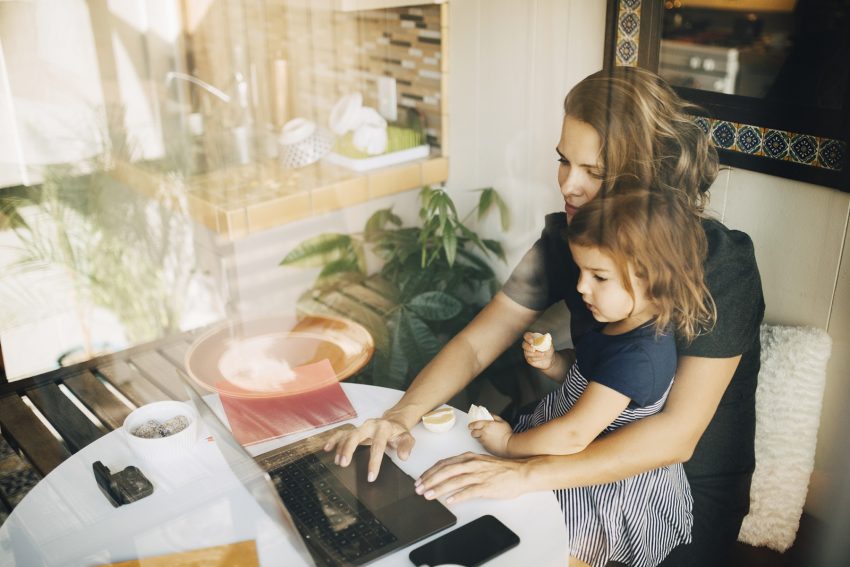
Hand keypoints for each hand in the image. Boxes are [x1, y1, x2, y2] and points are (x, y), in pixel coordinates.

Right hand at [322, 417, 414, 481]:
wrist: (393, 422)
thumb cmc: (398, 433)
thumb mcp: (406, 438)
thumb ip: (406, 446)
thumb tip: (403, 456)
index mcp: (383, 428)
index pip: (378, 445)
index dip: (374, 462)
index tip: (370, 477)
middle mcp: (370, 425)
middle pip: (356, 435)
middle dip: (349, 449)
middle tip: (344, 464)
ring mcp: (361, 427)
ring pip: (347, 434)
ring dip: (341, 448)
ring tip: (338, 462)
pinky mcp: (355, 430)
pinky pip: (342, 433)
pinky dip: (333, 439)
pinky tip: (327, 448)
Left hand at [414, 451, 529, 503]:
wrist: (521, 472)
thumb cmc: (501, 469)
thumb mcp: (479, 462)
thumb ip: (463, 467)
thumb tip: (446, 475)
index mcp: (468, 458)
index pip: (443, 464)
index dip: (430, 472)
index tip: (420, 480)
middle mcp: (472, 464)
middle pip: (446, 471)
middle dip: (430, 480)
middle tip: (419, 489)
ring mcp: (479, 475)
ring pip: (455, 480)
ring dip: (439, 488)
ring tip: (428, 495)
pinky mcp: (487, 486)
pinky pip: (470, 491)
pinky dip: (459, 496)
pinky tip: (450, 501)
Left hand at [469, 415, 512, 456]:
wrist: (509, 445)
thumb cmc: (507, 433)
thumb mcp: (502, 421)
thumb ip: (494, 416)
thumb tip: (489, 414)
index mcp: (486, 425)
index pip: (473, 425)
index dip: (471, 425)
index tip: (471, 425)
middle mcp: (483, 433)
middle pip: (473, 433)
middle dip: (474, 432)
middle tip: (477, 431)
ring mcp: (484, 441)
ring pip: (477, 439)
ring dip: (479, 437)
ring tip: (485, 436)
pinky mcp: (485, 447)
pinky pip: (481, 444)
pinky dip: (483, 442)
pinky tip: (489, 441)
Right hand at [522, 332, 554, 370]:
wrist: (549, 359)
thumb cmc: (548, 349)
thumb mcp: (549, 344)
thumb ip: (547, 340)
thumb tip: (546, 337)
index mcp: (532, 338)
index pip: (526, 336)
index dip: (528, 338)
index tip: (532, 341)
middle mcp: (527, 345)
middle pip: (524, 345)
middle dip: (528, 347)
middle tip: (534, 349)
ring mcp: (527, 352)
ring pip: (527, 353)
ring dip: (535, 354)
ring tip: (543, 354)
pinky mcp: (529, 359)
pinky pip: (530, 359)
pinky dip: (537, 358)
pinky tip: (542, 357)